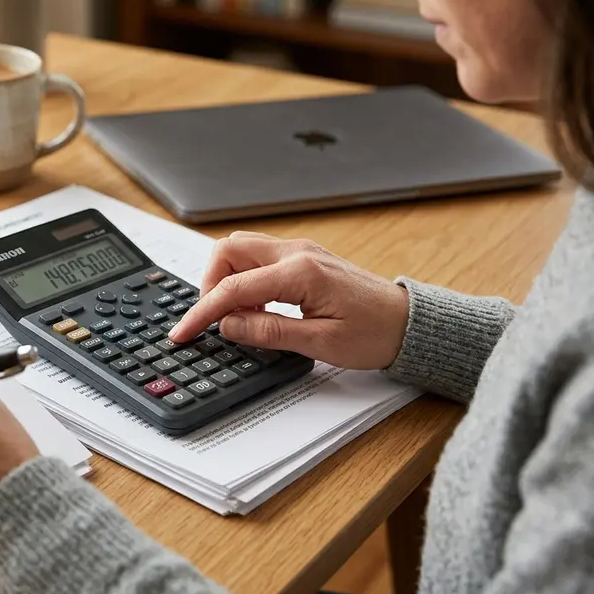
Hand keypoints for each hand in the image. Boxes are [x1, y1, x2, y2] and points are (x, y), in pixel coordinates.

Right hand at [168, 231, 409, 369]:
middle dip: (209, 283)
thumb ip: (269, 332)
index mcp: (301, 273)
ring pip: (240, 250)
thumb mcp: (320, 344)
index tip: (183, 332)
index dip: (202, 311)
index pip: (233, 288)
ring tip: (239, 317)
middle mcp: (297, 253)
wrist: (410, 324)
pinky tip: (257, 309)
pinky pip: (258, 258)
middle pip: (228, 250)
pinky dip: (244, 279)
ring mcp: (300, 251)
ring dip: (226, 280)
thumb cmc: (375, 334)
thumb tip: (228, 325)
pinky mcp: (302, 257)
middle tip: (215, 319)